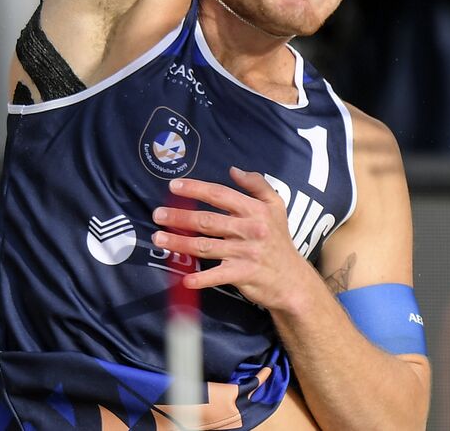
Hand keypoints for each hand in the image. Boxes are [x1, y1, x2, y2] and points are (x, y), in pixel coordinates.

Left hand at [152, 167, 309, 312]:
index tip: (174, 185)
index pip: (221, 195)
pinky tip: (185, 278)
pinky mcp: (243, 274)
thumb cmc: (278, 238)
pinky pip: (218, 275)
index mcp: (256, 210)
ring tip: (158, 239)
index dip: (196, 189)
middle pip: (208, 221)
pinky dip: (202, 278)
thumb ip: (257, 184)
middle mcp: (251, 229)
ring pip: (206, 246)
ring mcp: (246, 252)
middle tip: (157, 215)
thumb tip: (234, 170)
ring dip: (179, 243)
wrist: (292, 277)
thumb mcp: (276, 206)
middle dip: (180, 217)